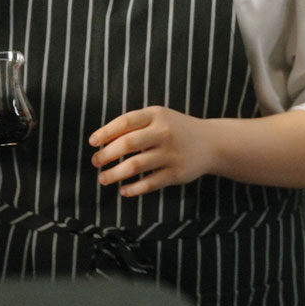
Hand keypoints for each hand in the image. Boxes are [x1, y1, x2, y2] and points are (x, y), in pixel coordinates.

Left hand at [89, 107, 216, 196]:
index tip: (93, 142)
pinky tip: (124, 190)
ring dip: (114, 174)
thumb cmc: (175, 129)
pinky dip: (133, 189)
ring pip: (135, 166)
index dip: (105, 132)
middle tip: (95, 162)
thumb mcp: (159, 118)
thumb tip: (101, 142)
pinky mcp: (177, 173)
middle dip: (106, 155)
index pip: (125, 122)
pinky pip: (149, 183)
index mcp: (157, 115)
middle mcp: (164, 132)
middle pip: (127, 144)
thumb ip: (134, 125)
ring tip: (104, 178)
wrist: (211, 142)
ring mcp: (171, 153)